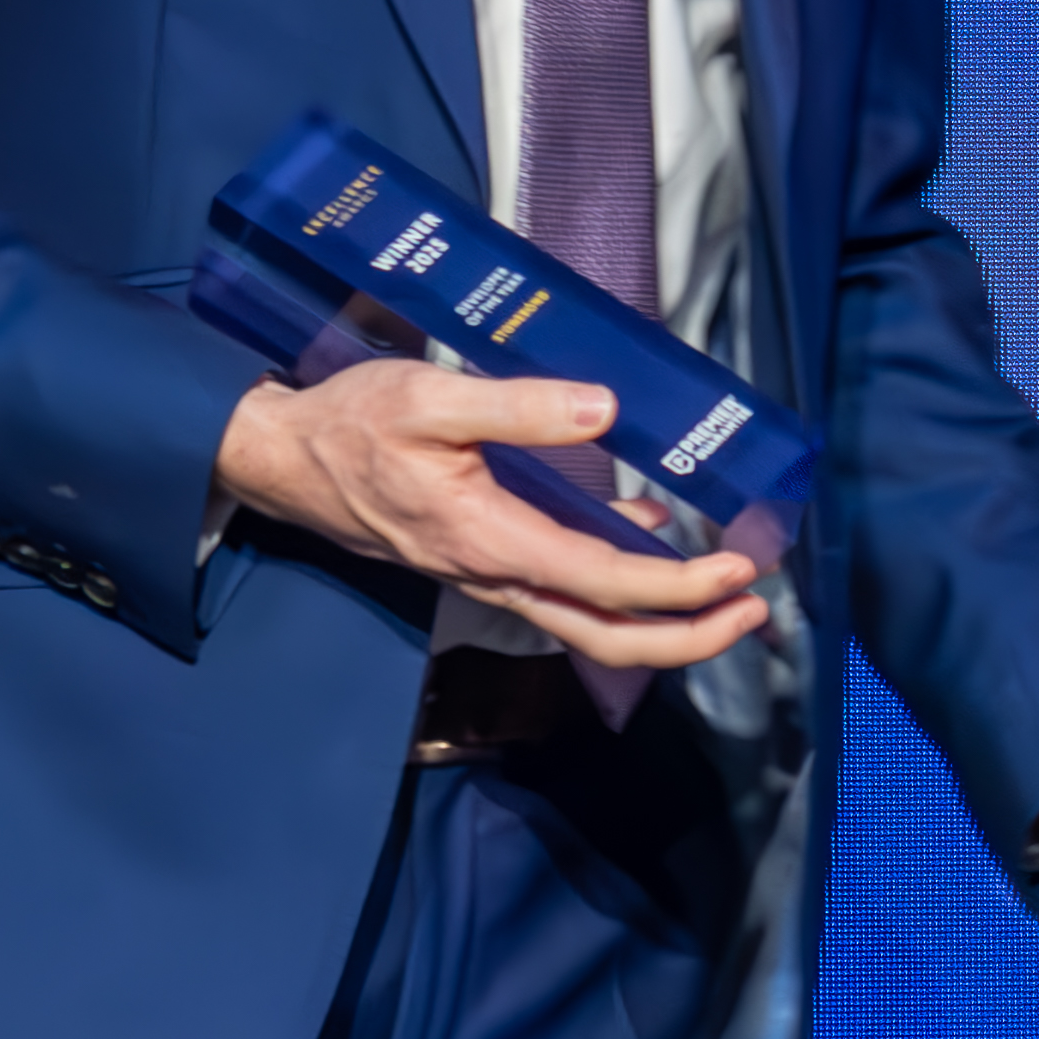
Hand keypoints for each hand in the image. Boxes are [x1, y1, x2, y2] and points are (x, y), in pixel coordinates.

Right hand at [215, 358, 774, 667]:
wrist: (284, 460)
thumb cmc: (351, 426)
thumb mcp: (428, 398)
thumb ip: (518, 407)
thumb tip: (605, 409)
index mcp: (490, 539)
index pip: (605, 582)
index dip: (680, 585)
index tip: (739, 568)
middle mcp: (496, 574)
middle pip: (606, 639)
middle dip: (688, 638)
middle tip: (754, 612)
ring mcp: (488, 575)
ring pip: (587, 625)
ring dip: (661, 620)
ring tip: (723, 590)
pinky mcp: (483, 560)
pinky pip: (563, 591)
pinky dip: (617, 582)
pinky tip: (646, 529)